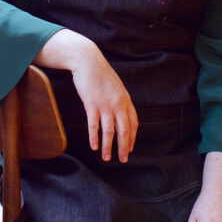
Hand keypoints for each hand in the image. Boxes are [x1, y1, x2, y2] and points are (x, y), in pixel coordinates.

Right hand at [35, 29, 137, 161]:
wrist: (88, 60)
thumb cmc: (101, 73)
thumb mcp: (116, 86)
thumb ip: (119, 100)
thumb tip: (121, 114)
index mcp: (126, 100)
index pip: (133, 124)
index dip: (132, 138)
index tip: (130, 149)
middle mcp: (118, 104)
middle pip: (124, 131)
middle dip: (124, 148)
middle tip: (123, 160)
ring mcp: (105, 105)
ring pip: (109, 132)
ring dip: (108, 147)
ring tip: (106, 158)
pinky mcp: (92, 104)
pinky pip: (94, 125)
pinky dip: (94, 137)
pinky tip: (93, 146)